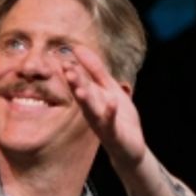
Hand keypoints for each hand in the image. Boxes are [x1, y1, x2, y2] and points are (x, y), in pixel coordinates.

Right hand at [61, 45, 146, 167]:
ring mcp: (102, 123)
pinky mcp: (114, 133)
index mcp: (91, 97)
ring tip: (79, 88)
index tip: (64, 58)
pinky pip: (111, 123)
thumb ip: (96, 71)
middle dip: (75, 83)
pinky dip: (111, 113)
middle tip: (67, 69)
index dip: (73, 71)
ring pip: (91, 109)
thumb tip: (78, 48)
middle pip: (82, 94)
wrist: (131, 146)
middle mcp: (92, 110)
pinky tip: (112, 103)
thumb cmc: (119, 117)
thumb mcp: (110, 89)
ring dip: (85, 99)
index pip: (80, 82)